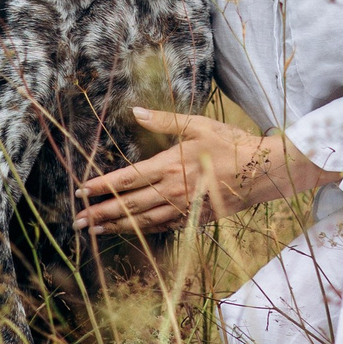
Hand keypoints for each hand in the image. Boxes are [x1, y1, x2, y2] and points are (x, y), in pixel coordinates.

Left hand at [73, 109, 339, 235]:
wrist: (265, 172)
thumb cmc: (232, 144)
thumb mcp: (198, 124)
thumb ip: (164, 121)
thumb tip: (136, 111)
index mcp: (170, 165)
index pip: (127, 178)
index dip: (102, 186)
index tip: (80, 192)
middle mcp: (173, 190)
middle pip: (129, 205)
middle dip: (101, 213)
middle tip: (78, 221)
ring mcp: (183, 208)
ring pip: (143, 220)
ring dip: (117, 226)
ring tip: (95, 231)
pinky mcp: (195, 218)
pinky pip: (163, 226)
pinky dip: (143, 230)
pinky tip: (131, 231)